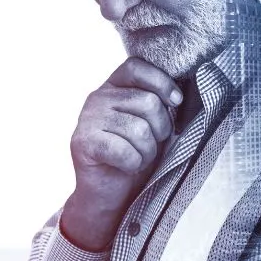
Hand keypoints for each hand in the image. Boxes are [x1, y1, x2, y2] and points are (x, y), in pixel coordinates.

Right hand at [63, 56, 182, 249]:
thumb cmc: (134, 155)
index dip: (161, 82)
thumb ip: (157, 103)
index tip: (175, 102)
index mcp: (112, 86)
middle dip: (160, 129)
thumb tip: (178, 97)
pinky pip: (125, 151)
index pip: (137, 66)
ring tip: (138, 157)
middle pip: (147, 101)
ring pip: (139, 129)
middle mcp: (96, 98)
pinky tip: (126, 166)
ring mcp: (86, 120)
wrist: (107, 193)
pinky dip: (133, 164)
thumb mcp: (150, 123)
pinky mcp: (82, 143)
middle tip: (151, 144)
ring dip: (147, 151)